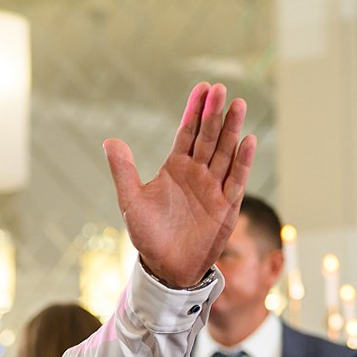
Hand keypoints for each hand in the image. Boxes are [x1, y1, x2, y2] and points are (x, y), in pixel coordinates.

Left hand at [104, 82, 256, 289]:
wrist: (166, 267)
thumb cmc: (148, 235)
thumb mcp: (131, 201)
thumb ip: (123, 172)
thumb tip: (110, 141)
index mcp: (175, 168)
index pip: (187, 133)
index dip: (194, 111)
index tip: (202, 88)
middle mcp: (197, 173)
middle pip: (208, 137)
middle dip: (214, 114)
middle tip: (219, 89)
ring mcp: (213, 188)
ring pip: (224, 153)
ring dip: (231, 130)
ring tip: (237, 105)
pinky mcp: (226, 206)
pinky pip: (235, 180)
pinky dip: (242, 161)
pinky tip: (247, 140)